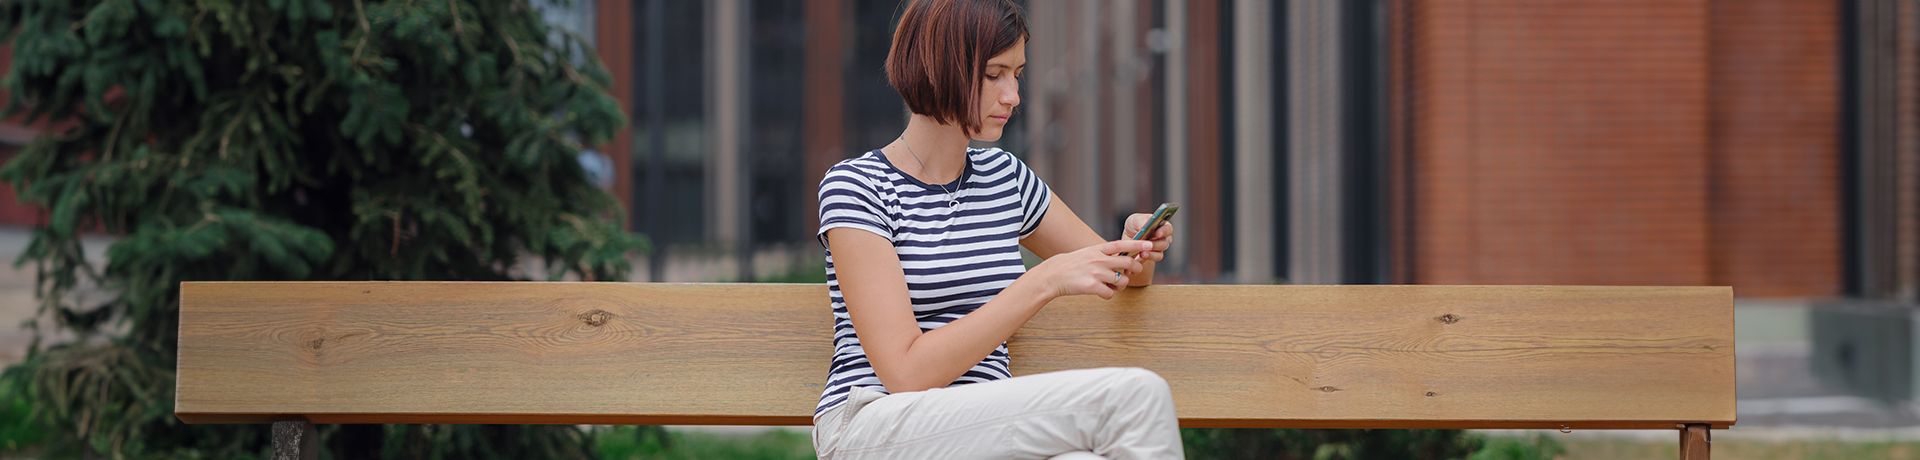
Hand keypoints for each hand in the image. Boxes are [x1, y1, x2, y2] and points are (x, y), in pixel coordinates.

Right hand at [1028, 239, 1150, 299]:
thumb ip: (1106, 255)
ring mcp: (1096, 274)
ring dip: (1122, 285)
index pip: (1121, 244)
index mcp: (1098, 249)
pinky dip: (1109, 295)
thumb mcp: (1089, 253)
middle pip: (1127, 263)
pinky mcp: (1091, 287)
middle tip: (1134, 271)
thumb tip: (1126, 260)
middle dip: (1136, 268)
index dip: (1137, 244)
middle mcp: (1098, 260)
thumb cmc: (1073, 264)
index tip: (1149, 244)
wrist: (1054, 275)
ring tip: (1113, 285)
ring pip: (1122, 281)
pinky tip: (1101, 291)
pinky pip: (1110, 294)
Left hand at [1121, 213, 1174, 262]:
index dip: (1164, 231)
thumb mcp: (1134, 220)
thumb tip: (1147, 225)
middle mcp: (1162, 236)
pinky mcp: (1154, 255)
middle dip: (1156, 244)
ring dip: (1151, 252)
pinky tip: (1140, 257)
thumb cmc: (1133, 226)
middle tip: (1148, 245)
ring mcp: (1159, 247)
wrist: (1127, 240)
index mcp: (1161, 225)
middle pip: (1165, 242)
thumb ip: (1142, 221)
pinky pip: (1156, 258)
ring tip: (1142, 253)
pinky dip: (1148, 257)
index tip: (1157, 234)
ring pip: (1160, 252)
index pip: (1168, 228)